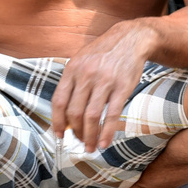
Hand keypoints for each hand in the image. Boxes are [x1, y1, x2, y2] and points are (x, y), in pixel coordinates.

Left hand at [51, 21, 156, 151]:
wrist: (131, 40)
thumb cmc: (104, 53)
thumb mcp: (81, 60)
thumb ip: (72, 82)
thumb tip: (65, 112)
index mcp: (72, 70)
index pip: (58, 101)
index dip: (57, 121)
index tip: (59, 135)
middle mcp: (86, 76)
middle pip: (74, 112)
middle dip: (75, 132)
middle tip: (79, 141)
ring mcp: (104, 82)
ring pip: (91, 116)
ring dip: (89, 136)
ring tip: (90, 147)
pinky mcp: (122, 88)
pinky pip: (112, 115)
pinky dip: (107, 132)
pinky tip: (104, 142)